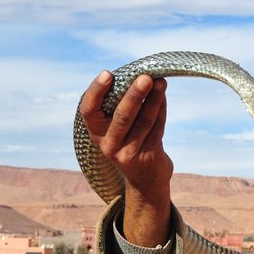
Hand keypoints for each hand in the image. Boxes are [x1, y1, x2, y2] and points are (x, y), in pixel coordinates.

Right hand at [79, 72, 172, 246]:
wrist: (146, 180)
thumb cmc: (129, 142)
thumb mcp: (117, 129)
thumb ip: (119, 105)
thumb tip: (136, 74)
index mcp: (96, 133)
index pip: (89, 111)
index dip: (96, 92)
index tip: (108, 74)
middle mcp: (109, 146)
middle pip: (122, 116)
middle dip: (135, 94)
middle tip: (146, 77)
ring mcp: (129, 154)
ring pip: (144, 121)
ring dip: (154, 99)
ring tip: (161, 82)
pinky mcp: (148, 157)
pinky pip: (157, 128)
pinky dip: (161, 110)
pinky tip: (163, 96)